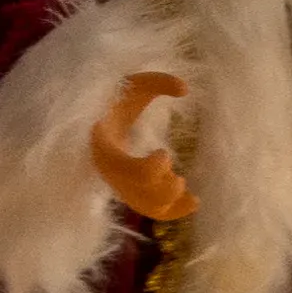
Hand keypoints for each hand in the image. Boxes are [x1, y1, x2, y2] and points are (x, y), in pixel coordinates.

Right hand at [91, 69, 194, 221]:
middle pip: (137, 196)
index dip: (152, 168)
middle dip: (164, 190)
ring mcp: (118, 181)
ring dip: (170, 205)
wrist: (98, 114)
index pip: (128, 172)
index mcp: (104, 147)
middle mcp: (108, 171)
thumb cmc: (116, 97)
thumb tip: (185, 88)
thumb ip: (159, 81)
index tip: (164, 152)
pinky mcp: (130, 188)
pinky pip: (149, 208)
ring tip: (191, 196)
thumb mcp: (134, 82)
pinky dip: (172, 211)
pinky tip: (193, 204)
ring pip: (144, 208)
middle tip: (179, 177)